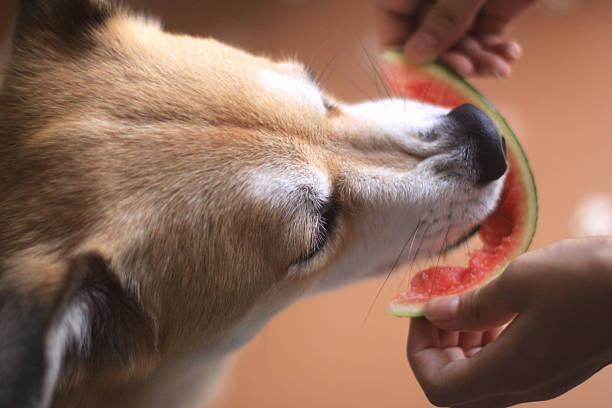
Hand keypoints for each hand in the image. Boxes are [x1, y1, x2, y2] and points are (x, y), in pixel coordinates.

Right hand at [378, 0, 536, 76]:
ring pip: (457, 45)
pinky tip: (508, 55)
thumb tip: (415, 57)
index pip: (392, 25)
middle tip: (467, 71)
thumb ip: (444, 18)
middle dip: (448, 59)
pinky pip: (483, 38)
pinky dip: (494, 51)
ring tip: (497, 65)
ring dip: (476, 60)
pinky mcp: (491, 7)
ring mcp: (461, 2)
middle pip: (426, 41)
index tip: (419, 79)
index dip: (401, 56)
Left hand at [407, 238, 611, 406]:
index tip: (421, 313)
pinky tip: (492, 306)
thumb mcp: (518, 283)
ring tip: (463, 301)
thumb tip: (433, 313)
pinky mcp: (552, 364)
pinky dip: (485, 339)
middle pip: (456, 386)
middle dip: (437, 347)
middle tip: (437, 306)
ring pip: (478, 375)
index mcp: (510, 372)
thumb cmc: (588, 280)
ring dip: (460, 342)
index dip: (419, 352)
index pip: (439, 389)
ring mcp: (540, 378)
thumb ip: (470, 305)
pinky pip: (503, 363)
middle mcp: (523, 384)